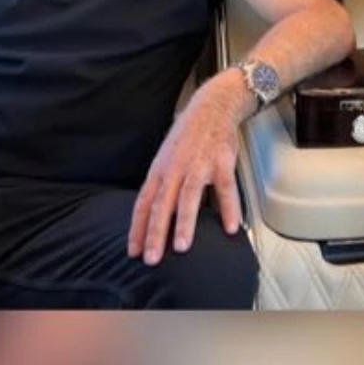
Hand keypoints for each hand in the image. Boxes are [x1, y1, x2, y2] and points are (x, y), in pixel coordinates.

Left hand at [127, 81, 243, 265]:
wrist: (212, 106)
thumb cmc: (188, 135)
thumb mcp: (167, 157)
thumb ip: (162, 185)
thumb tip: (156, 215)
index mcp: (159, 170)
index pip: (143, 203)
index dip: (137, 228)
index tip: (133, 252)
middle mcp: (175, 169)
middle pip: (162, 204)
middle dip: (155, 233)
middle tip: (151, 258)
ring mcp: (199, 165)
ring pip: (189, 198)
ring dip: (185, 223)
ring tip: (182, 247)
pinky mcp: (222, 162)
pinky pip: (226, 190)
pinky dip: (229, 209)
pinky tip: (230, 228)